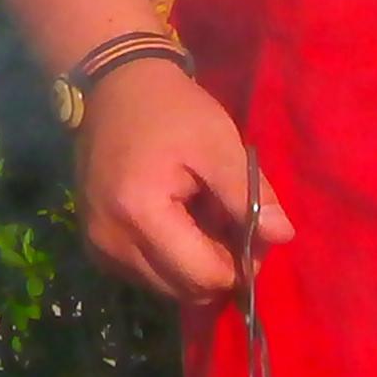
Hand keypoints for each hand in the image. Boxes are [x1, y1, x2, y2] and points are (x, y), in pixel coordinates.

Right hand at [75, 60, 288, 303]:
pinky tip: (174, 224)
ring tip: (199, 220)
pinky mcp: (94, 242)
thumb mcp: (218, 145)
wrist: (113, 85)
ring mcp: (97, 244)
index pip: (205, 277)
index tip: (248, 229)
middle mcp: (110, 239)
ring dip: (191, 266)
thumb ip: (249, 195)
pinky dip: (167, 260)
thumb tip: (281, 237)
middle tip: (227, 224)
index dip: (239, 263)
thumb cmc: (170, 111)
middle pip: (186, 291)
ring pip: (166, 288)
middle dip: (217, 267)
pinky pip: (143, 275)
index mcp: (139, 213)